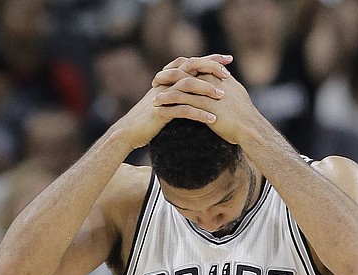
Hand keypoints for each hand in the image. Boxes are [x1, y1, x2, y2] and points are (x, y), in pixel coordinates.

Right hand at [116, 54, 232, 149]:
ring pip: (188, 87)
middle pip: (191, 68)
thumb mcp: (165, 101)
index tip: (228, 60)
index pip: (191, 62)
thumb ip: (178, 93)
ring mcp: (163, 96)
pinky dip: (199, 114)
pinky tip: (213, 119)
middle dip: (211, 68)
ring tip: (223, 96)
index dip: (209, 59)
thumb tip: (196, 90)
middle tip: (229, 74)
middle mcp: (165, 83)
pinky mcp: (161, 112)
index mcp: (168, 79)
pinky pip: (183, 111)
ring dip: (207, 90)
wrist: (128, 132)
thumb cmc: (149, 119)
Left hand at [151, 56, 260, 145]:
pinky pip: (182, 103)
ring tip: (154, 97)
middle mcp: (211, 80)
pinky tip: (160, 109)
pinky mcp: (205, 107)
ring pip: (180, 88)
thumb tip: (223, 79)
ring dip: (165, 92)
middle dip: (167, 75)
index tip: (168, 72)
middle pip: (184, 72)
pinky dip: (169, 105)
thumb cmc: (245, 114)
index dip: (179, 68)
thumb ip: (226, 83)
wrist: (250, 128)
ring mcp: (207, 93)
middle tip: (155, 81)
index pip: (194, 65)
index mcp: (217, 75)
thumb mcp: (236, 92)